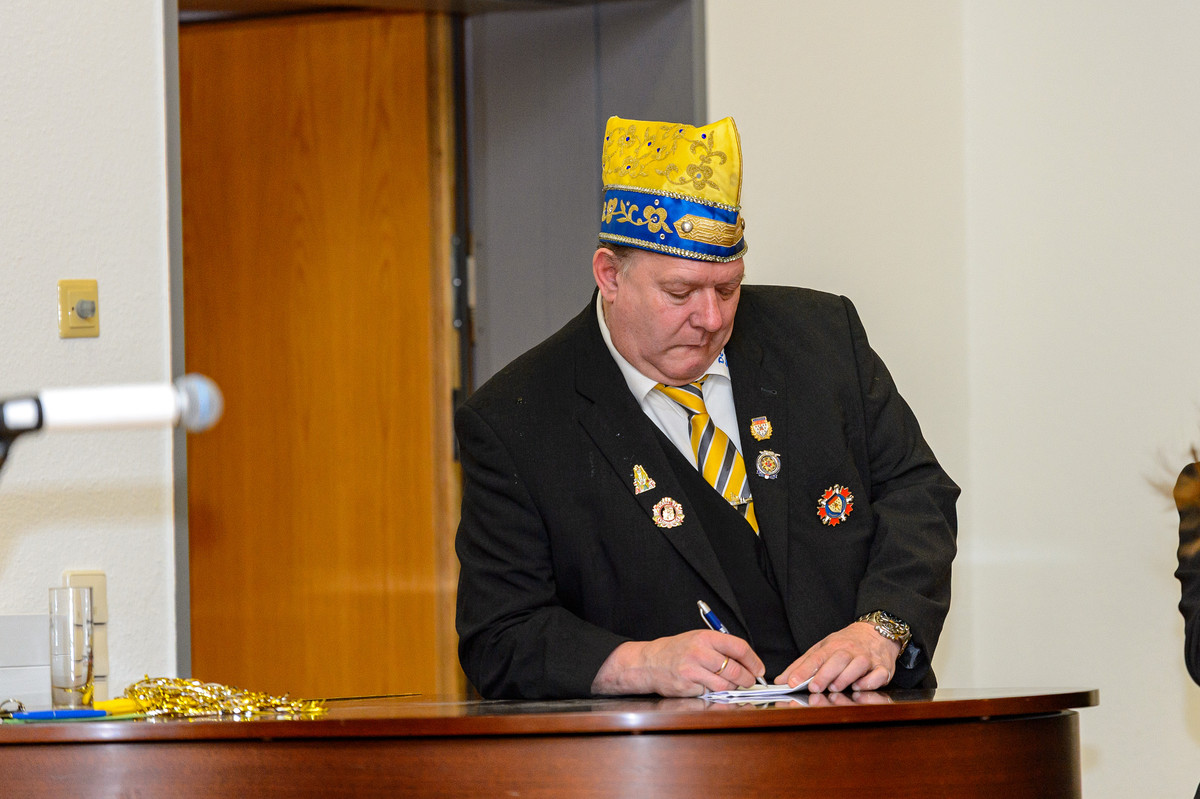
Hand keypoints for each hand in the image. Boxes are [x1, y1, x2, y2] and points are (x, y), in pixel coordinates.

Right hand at [591, 630, 765, 696]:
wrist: (649, 662)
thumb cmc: (677, 651)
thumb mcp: (698, 639)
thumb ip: (721, 647)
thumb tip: (747, 662)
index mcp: (705, 637)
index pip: (739, 648)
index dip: (754, 661)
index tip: (760, 669)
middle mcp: (699, 652)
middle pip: (735, 669)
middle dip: (747, 678)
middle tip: (749, 681)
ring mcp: (692, 669)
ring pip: (725, 684)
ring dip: (732, 687)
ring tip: (729, 684)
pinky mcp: (687, 685)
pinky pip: (711, 692)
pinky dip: (716, 692)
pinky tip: (711, 687)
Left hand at [776, 621, 900, 692]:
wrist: (877, 632)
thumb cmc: (846, 644)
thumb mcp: (822, 648)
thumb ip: (802, 665)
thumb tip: (781, 680)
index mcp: (833, 645)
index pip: (816, 657)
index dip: (803, 670)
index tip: (791, 682)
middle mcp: (851, 650)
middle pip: (838, 659)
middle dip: (825, 674)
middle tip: (813, 687)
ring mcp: (868, 658)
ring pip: (858, 665)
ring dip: (846, 677)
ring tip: (834, 688)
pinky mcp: (883, 668)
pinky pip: (879, 674)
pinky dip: (870, 681)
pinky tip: (859, 687)